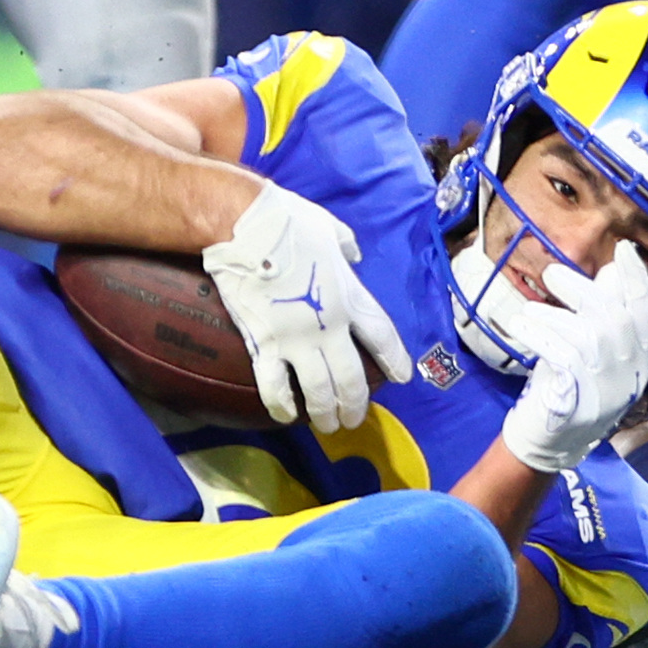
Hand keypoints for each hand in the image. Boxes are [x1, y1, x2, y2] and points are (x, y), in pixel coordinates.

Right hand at [202, 181, 413, 432]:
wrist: (244, 227)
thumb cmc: (288, 222)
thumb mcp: (329, 228)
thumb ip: (346, 246)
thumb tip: (352, 255)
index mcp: (349, 296)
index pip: (382, 336)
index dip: (395, 359)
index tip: (402, 377)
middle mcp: (328, 325)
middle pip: (352, 377)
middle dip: (356, 403)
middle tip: (354, 418)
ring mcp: (296, 339)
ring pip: (319, 390)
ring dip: (326, 413)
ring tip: (328, 425)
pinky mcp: (264, 344)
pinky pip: (274, 385)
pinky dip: (282, 405)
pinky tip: (288, 415)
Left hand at [496, 242, 647, 472]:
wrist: (555, 439)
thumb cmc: (571, 384)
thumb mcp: (594, 349)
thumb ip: (604, 315)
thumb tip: (609, 271)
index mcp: (640, 354)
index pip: (647, 309)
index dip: (638, 278)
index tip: (625, 249)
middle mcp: (630, 368)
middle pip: (613, 315)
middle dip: (581, 288)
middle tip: (552, 275)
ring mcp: (608, 384)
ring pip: (585, 333)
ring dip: (551, 315)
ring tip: (529, 314)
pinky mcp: (581, 396)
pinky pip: (560, 353)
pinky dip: (538, 334)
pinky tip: (522, 328)